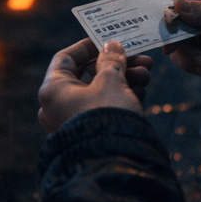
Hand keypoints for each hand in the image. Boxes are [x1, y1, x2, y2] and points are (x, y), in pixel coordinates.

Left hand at [38, 39, 152, 132]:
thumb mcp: (111, 81)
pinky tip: (141, 92)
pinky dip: (120, 97)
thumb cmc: (106, 115)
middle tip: (141, 59)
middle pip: (87, 75)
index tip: (108, 40)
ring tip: (147, 75)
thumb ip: (111, 61)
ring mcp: (73, 120)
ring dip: (123, 79)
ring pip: (98, 91)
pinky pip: (103, 108)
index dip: (87, 47)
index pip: (65, 59)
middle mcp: (57, 105)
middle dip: (116, 65)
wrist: (114, 161)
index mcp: (53, 89)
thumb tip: (111, 47)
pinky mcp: (89, 132)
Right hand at [163, 0, 200, 89]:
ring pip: (173, 39)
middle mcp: (199, 11)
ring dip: (189, 49)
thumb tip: (176, 4)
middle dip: (178, 30)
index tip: (163, 11)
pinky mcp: (194, 54)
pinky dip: (191, 62)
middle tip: (185, 39)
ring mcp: (196, 34)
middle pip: (170, 16)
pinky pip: (179, 58)